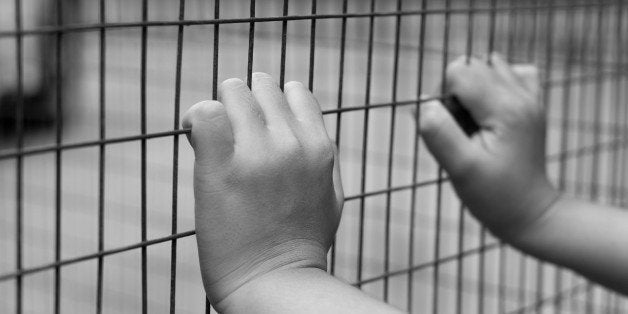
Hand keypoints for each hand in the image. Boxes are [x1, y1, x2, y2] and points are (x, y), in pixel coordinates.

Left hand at [182, 73, 343, 310]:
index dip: (273, 102)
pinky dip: (196, 118)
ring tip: (214, 134)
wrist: (275, 283)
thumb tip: (311, 132)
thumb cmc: (302, 244)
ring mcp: (257, 154)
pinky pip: (204, 113)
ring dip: (222, 108)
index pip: (294, 90)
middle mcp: (291, 143)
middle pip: (261, 85)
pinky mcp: (221, 168)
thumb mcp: (331, 195)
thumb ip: (323, 158)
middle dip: (246, 103)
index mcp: (320, 148)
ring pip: (232, 90)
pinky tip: (195, 134)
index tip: (258, 123)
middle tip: (234, 131)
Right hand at [419, 53, 559, 239]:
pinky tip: (490, 110)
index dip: (443, 96)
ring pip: (488, 65)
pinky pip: (509, 72)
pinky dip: (493, 83)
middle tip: (461, 130)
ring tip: (474, 121)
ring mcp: (531, 97)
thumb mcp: (461, 170)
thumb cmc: (494, 196)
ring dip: (472, 87)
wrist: (531, 214)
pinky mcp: (532, 103)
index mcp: (506, 109)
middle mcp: (522, 95)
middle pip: (472, 65)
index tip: (450, 128)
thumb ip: (439, 133)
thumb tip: (424, 103)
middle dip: (455, 92)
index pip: (459, 71)